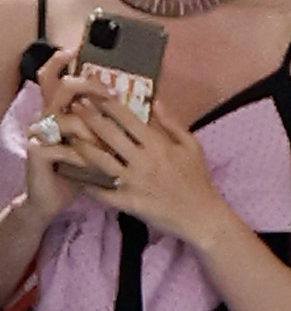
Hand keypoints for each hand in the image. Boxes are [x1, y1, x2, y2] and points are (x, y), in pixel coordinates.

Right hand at [19, 52, 98, 223]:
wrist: (52, 198)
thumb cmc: (80, 169)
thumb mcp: (98, 144)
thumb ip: (109, 123)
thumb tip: (141, 104)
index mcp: (61, 110)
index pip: (54, 78)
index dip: (60, 62)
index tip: (75, 50)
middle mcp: (48, 117)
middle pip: (59, 88)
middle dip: (85, 86)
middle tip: (108, 91)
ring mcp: (41, 134)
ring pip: (65, 118)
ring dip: (88, 129)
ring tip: (105, 141)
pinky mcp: (38, 152)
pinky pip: (62, 146)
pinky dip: (80, 154)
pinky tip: (91, 162)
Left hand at [56, 91, 233, 253]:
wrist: (201, 216)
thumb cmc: (198, 179)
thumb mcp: (192, 146)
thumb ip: (173, 123)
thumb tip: (155, 101)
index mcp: (158, 145)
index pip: (128, 119)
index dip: (108, 105)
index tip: (93, 95)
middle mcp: (142, 160)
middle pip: (108, 135)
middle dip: (88, 118)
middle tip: (73, 107)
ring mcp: (132, 182)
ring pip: (99, 160)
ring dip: (81, 146)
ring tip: (69, 136)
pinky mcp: (127, 201)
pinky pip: (101, 191)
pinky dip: (86, 182)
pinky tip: (73, 173)